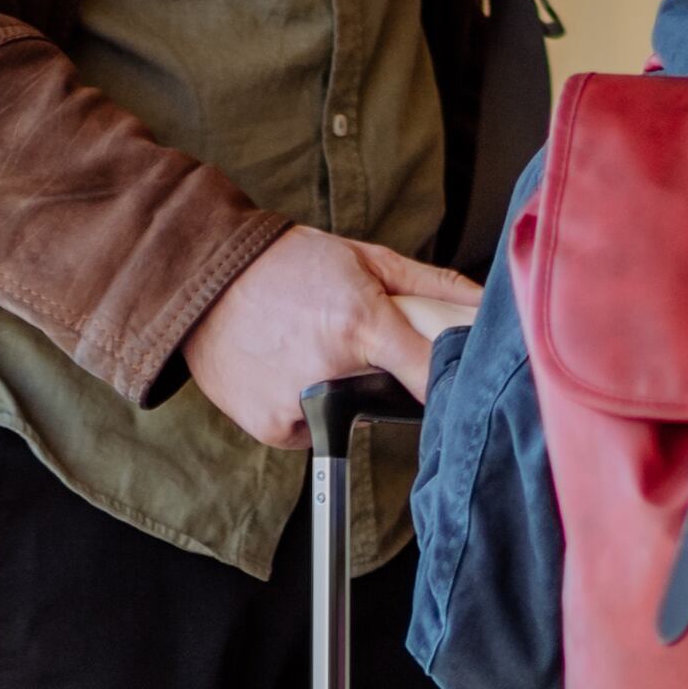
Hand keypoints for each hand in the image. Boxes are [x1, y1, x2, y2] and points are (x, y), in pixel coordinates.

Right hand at [186, 229, 480, 446]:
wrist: (201, 279)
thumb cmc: (288, 263)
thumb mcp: (366, 258)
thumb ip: (431, 288)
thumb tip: (485, 308)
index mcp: (361, 324)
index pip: (430, 374)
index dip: (445, 379)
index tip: (451, 379)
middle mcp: (330, 371)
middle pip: (388, 396)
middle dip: (381, 374)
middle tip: (349, 339)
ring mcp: (298, 406)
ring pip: (348, 416)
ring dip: (338, 391)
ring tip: (307, 349)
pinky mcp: (273, 429)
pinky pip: (309, 430)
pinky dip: (302, 407)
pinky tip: (282, 370)